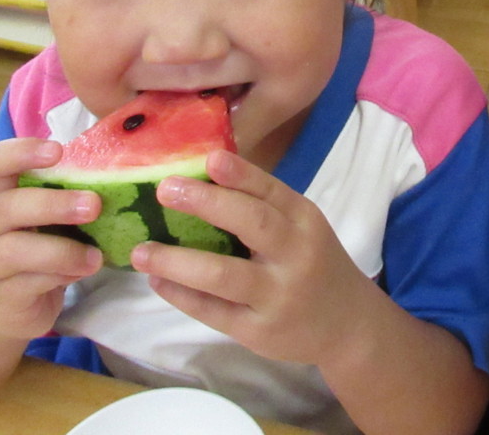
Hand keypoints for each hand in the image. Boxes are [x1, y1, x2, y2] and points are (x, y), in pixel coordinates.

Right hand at [0, 138, 103, 340]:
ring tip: (96, 256)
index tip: (57, 151)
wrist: (5, 307)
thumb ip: (71, 191)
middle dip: (53, 203)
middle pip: (7, 206)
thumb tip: (125, 167)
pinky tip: (84, 272)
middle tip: (94, 205)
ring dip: (61, 250)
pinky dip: (60, 276)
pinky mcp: (3, 295)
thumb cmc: (38, 245)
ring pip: (14, 250)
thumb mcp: (49, 215)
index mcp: (1, 193)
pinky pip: (28, 283)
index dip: (22, 152)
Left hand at [132, 149, 374, 365]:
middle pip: (252, 224)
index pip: (272, 191)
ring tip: (141, 251)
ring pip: (222, 275)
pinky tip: (157, 282)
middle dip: (206, 204)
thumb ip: (264, 205)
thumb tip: (205, 173)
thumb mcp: (303, 228)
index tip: (209, 158)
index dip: (241, 174)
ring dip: (176, 261)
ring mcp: (277, 296)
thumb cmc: (313, 263)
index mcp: (305, 221)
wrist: (346, 327)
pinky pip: (213, 311)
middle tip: (164, 190)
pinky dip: (180, 295)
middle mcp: (295, 255)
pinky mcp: (258, 331)